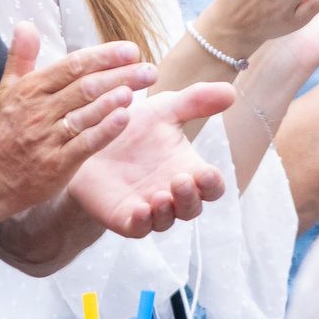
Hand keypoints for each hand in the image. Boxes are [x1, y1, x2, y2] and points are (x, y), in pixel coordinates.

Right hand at [0, 24, 152, 214]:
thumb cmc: (3, 131)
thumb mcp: (6, 91)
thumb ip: (20, 57)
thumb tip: (25, 24)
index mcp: (31, 89)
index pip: (72, 66)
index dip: (103, 57)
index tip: (131, 50)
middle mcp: (39, 111)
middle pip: (85, 88)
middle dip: (120, 76)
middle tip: (149, 70)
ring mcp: (47, 138)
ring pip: (85, 114)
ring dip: (112, 100)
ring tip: (137, 89)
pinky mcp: (56, 164)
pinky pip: (84, 144)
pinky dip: (105, 131)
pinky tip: (124, 120)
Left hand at [68, 85, 234, 237]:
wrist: (87, 137)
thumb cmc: (132, 126)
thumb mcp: (164, 109)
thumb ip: (196, 101)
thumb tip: (231, 90)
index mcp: (187, 170)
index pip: (211, 186)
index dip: (212, 184)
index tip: (207, 173)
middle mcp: (171, 193)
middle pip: (192, 208)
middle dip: (190, 198)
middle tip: (180, 179)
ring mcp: (148, 208)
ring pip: (167, 221)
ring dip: (168, 211)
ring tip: (161, 195)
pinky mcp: (123, 217)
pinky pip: (138, 228)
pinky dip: (143, 222)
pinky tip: (141, 209)